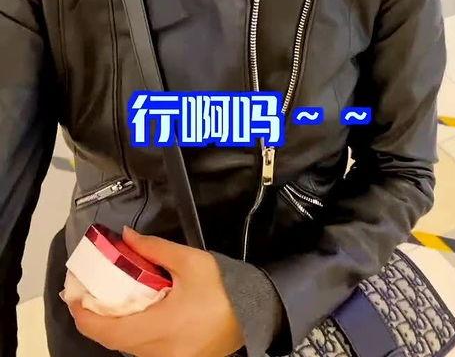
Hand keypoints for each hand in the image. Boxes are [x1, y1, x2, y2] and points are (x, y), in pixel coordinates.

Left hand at [66, 226, 243, 356]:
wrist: (255, 312)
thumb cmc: (222, 287)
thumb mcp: (188, 261)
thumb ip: (153, 249)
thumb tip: (126, 236)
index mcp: (160, 327)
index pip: (108, 330)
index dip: (84, 316)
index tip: (72, 298)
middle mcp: (159, 351)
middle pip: (114, 342)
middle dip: (94, 321)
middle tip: (84, 298)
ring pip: (128, 349)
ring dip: (113, 329)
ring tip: (105, 303)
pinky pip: (144, 351)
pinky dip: (131, 335)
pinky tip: (131, 316)